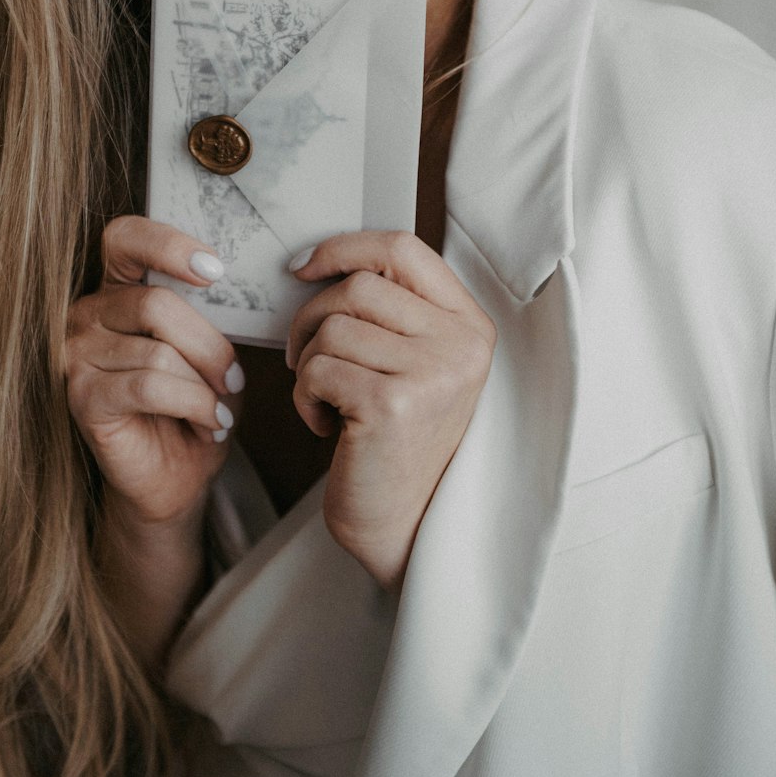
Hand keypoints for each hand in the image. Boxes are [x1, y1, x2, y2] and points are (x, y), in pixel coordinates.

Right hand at [65, 216, 239, 529]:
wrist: (175, 477)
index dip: (168, 244)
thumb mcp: (208, 348)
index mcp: (116, 288)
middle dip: (211, 346)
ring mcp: (76, 355)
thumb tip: (232, 280)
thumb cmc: (193, 405)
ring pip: (160, 350)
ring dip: (206, 386)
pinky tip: (209, 424)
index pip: (125, 237)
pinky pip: (151, 385)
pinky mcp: (82, 396)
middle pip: (157, 303)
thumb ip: (210, 310)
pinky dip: (194, 405)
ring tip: (218, 411)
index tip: (215, 270)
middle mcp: (85, 313)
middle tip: (234, 380)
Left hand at [287, 231, 495, 591]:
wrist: (406, 529)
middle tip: (307, 359)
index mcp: (469, 324)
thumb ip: (391, 310)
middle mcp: (462, 344)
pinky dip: (305, 398)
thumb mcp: (415, 364)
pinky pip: (319, 369)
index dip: (344, 248)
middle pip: (359, 285)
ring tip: (327, 400)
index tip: (305, 267)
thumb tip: (318, 260)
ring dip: (309, 365)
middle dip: (312, 317)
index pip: (403, 247)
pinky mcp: (393, 404)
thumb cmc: (397, 442)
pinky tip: (327, 426)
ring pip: (333, 327)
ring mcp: (432, 373)